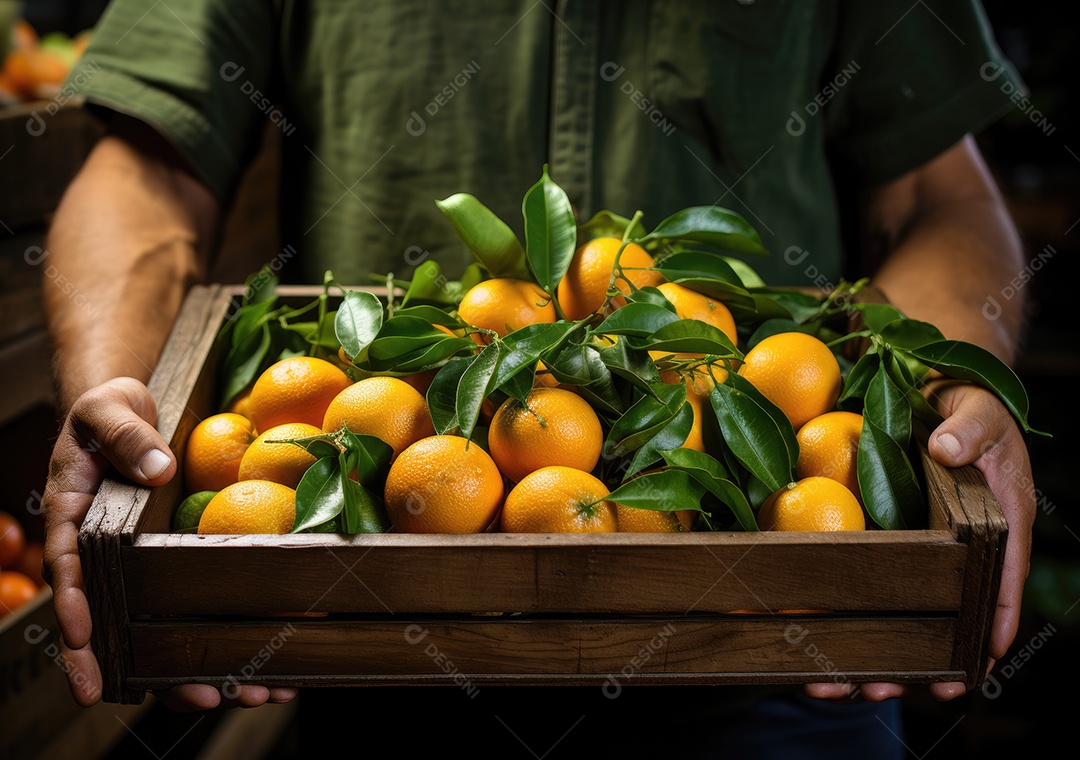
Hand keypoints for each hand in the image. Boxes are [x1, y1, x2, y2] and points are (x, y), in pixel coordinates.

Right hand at [42, 377, 296, 709]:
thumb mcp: (108, 411)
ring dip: (194, 669)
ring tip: (246, 694)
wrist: (124, 414)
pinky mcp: (162, 567)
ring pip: (153, 628)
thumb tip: (157, 470)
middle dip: (147, 667)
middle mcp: (99, 556)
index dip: (73, 608)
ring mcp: (132, 567)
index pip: (67, 570)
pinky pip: (183, 608)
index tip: (84, 640)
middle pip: (113, 623)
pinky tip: (260, 664)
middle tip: (197, 697)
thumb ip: (127, 437)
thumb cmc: (107, 413)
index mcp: (73, 521)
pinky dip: (214, 637)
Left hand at [804, 381, 1034, 701]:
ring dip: (877, 653)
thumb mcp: (976, 412)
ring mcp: (929, 550)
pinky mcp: (896, 543)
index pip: (999, 584)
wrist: (937, 390)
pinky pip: (875, 586)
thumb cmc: (967, 406)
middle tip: (881, 691)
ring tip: (839, 688)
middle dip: (917, 662)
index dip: (987, 629)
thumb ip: (969, 428)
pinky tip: (821, 644)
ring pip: (907, 613)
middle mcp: (965, 548)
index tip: (967, 673)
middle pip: (947, 618)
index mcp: (1000, 524)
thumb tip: (949, 446)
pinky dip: (855, 617)